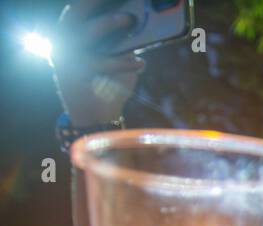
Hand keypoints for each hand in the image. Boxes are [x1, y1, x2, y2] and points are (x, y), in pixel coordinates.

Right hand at [50, 0, 145, 126]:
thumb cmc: (107, 84)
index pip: (79, 12)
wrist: (93, 118)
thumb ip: (120, 43)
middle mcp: (63, 44)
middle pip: (76, 14)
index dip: (91, 1)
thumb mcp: (115, 59)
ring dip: (109, 22)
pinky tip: (140, 63)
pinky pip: (102, 63)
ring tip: (129, 18)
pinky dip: (123, 62)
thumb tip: (138, 21)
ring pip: (87, 33)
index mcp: (71, 37)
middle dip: (94, 2)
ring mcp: (67, 58)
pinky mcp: (77, 74)